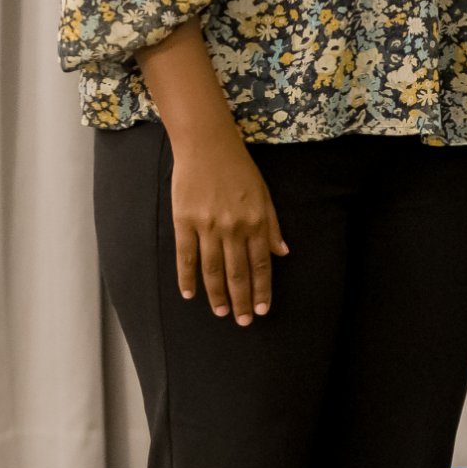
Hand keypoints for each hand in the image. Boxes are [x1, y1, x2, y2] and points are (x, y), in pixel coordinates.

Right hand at [170, 129, 286, 324]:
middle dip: (242, 300)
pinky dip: (187, 277)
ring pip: (212, 270)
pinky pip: (186, 256)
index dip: (262, 290)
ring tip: (221, 313)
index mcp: (257, 222)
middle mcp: (234, 228)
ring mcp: (208, 226)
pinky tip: (189, 294)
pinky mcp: (184, 221)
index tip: (262, 310)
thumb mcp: (264, 195)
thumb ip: (272, 226)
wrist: (207, 145)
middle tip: (242, 321)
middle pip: (237, 273)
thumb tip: (282, 253)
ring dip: (217, 295)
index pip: (261, 265)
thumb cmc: (239, 169)